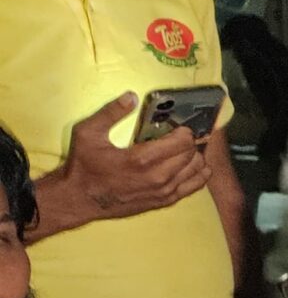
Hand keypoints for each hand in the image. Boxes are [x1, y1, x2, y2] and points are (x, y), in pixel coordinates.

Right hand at [38, 94, 211, 231]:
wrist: (80, 199)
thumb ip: (111, 112)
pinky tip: (191, 165)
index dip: (184, 131)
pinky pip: (194, 187)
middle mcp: (158, 177)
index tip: (177, 127)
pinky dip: (198, 174)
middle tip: (180, 136)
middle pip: (192, 154)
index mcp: (141, 159)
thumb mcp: (88, 133)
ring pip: (198, 170)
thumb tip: (132, 96)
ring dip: (195, 157)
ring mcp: (163, 192)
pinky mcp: (164, 201)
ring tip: (184, 149)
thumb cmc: (83, 166)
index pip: (182, 142)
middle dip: (189, 142)